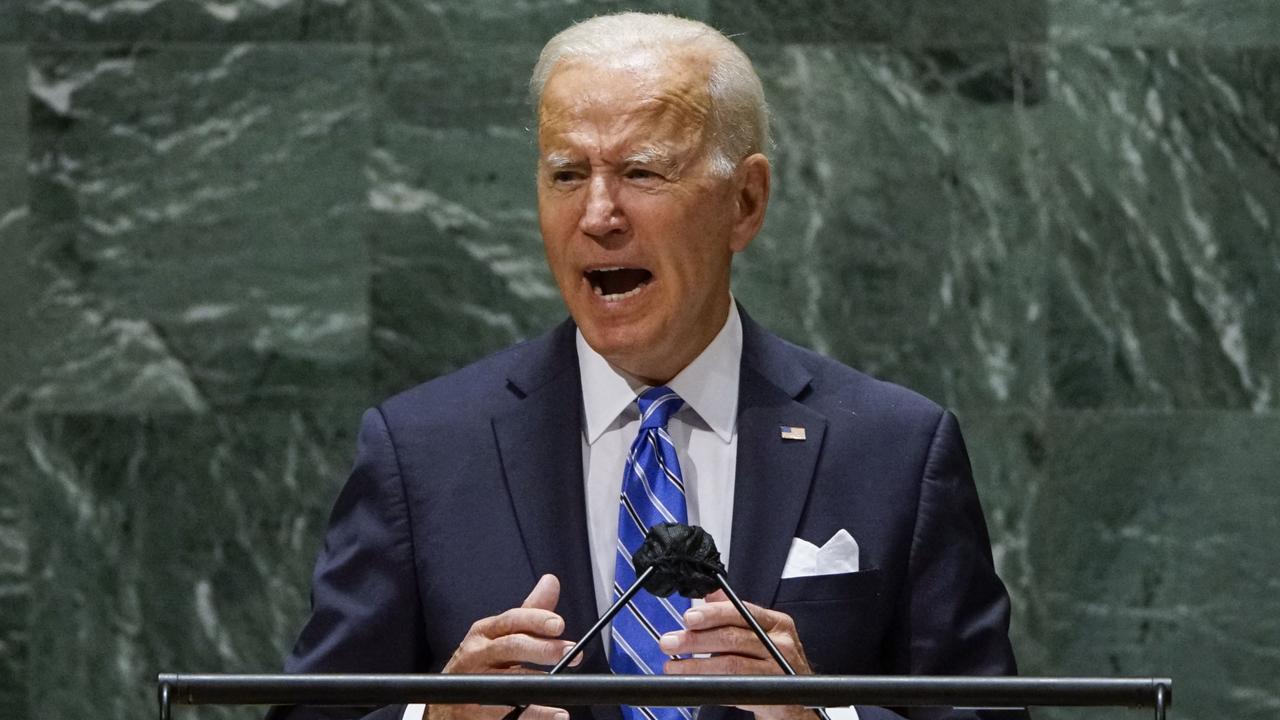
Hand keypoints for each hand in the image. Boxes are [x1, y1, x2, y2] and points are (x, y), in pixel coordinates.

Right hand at [430, 574, 579, 719]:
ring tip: (562, 687)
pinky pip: (506, 712)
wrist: (446, 704)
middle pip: (510, 647)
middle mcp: (476, 654)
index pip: (511, 620)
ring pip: (508, 681)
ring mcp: (474, 684)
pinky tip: (553, 713)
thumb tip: (551, 582)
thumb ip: (529, 612)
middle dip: (542, 649)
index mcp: (484, 632)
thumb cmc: (479, 663)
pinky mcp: (475, 711)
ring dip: (538, 685)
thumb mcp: (499, 634)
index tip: (559, 624)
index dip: (535, 620)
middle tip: (570, 652)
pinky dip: (532, 714)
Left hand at [660, 590, 814, 719]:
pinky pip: (733, 688)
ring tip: (673, 666)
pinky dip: (709, 684)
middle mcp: (780, 645)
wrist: (797, 702)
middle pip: (732, 638)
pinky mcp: (769, 695)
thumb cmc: (776, 663)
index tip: (689, 617)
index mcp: (777, 624)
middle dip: (696, 639)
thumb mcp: (762, 634)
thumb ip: (735, 613)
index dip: (713, 614)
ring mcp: (777, 671)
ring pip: (730, 664)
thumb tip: (710, 594)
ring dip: (696, 665)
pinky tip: (693, 682)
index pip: (741, 612)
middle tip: (671, 642)